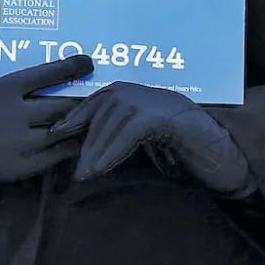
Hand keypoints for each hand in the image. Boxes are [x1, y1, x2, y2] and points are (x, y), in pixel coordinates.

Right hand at [0, 55, 93, 186]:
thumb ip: (13, 90)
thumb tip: (50, 84)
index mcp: (2, 88)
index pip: (49, 73)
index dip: (73, 67)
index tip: (88, 63)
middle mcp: (13, 114)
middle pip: (64, 105)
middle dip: (82, 101)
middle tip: (94, 97)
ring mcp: (17, 142)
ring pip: (64, 131)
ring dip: (79, 125)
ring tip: (88, 121)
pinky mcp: (18, 166)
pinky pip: (55, 156)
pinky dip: (67, 147)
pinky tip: (71, 143)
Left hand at [51, 82, 253, 195]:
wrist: (212, 148)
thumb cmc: (168, 144)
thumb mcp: (131, 135)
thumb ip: (108, 131)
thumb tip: (71, 143)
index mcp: (123, 91)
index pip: (89, 104)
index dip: (71, 120)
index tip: (52, 135)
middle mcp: (133, 89)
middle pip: (97, 116)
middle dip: (83, 143)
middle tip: (73, 169)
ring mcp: (148, 99)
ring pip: (110, 125)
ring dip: (95, 152)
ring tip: (84, 175)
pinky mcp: (159, 114)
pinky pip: (128, 133)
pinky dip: (112, 152)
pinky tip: (100, 169)